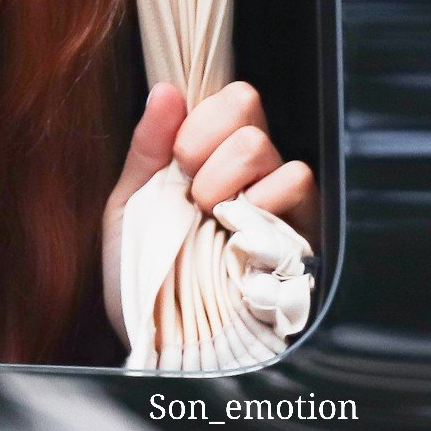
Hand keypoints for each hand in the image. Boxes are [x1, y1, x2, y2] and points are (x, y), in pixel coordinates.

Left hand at [100, 81, 317, 339]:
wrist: (156, 339)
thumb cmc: (143, 272)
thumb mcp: (129, 206)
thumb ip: (147, 147)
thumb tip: (165, 90)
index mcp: (214, 158)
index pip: (233, 99)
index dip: (202, 118)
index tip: (177, 158)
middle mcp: (253, 174)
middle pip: (250, 112)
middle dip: (209, 146)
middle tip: (191, 191)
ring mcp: (279, 205)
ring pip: (269, 149)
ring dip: (227, 177)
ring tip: (209, 215)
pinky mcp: (300, 237)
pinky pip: (299, 185)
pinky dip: (264, 199)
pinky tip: (238, 230)